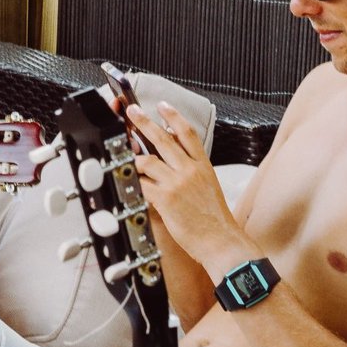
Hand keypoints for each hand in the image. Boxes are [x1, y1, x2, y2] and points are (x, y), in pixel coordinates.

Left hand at [129, 102, 250, 279]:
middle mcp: (190, 171)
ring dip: (133, 156)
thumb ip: (194, 172)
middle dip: (144, 122)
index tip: (163, 106)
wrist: (222, 241)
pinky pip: (141, 183)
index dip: (174, 117)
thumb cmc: (216, 220)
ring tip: (124, 153)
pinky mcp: (165, 198)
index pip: (188, 134)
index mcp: (203, 167)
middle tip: (133, 111)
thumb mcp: (210, 187)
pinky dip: (132, 179)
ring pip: (148, 160)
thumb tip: (176, 160)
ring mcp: (177, 183)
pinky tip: (126, 178)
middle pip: (164, 139)